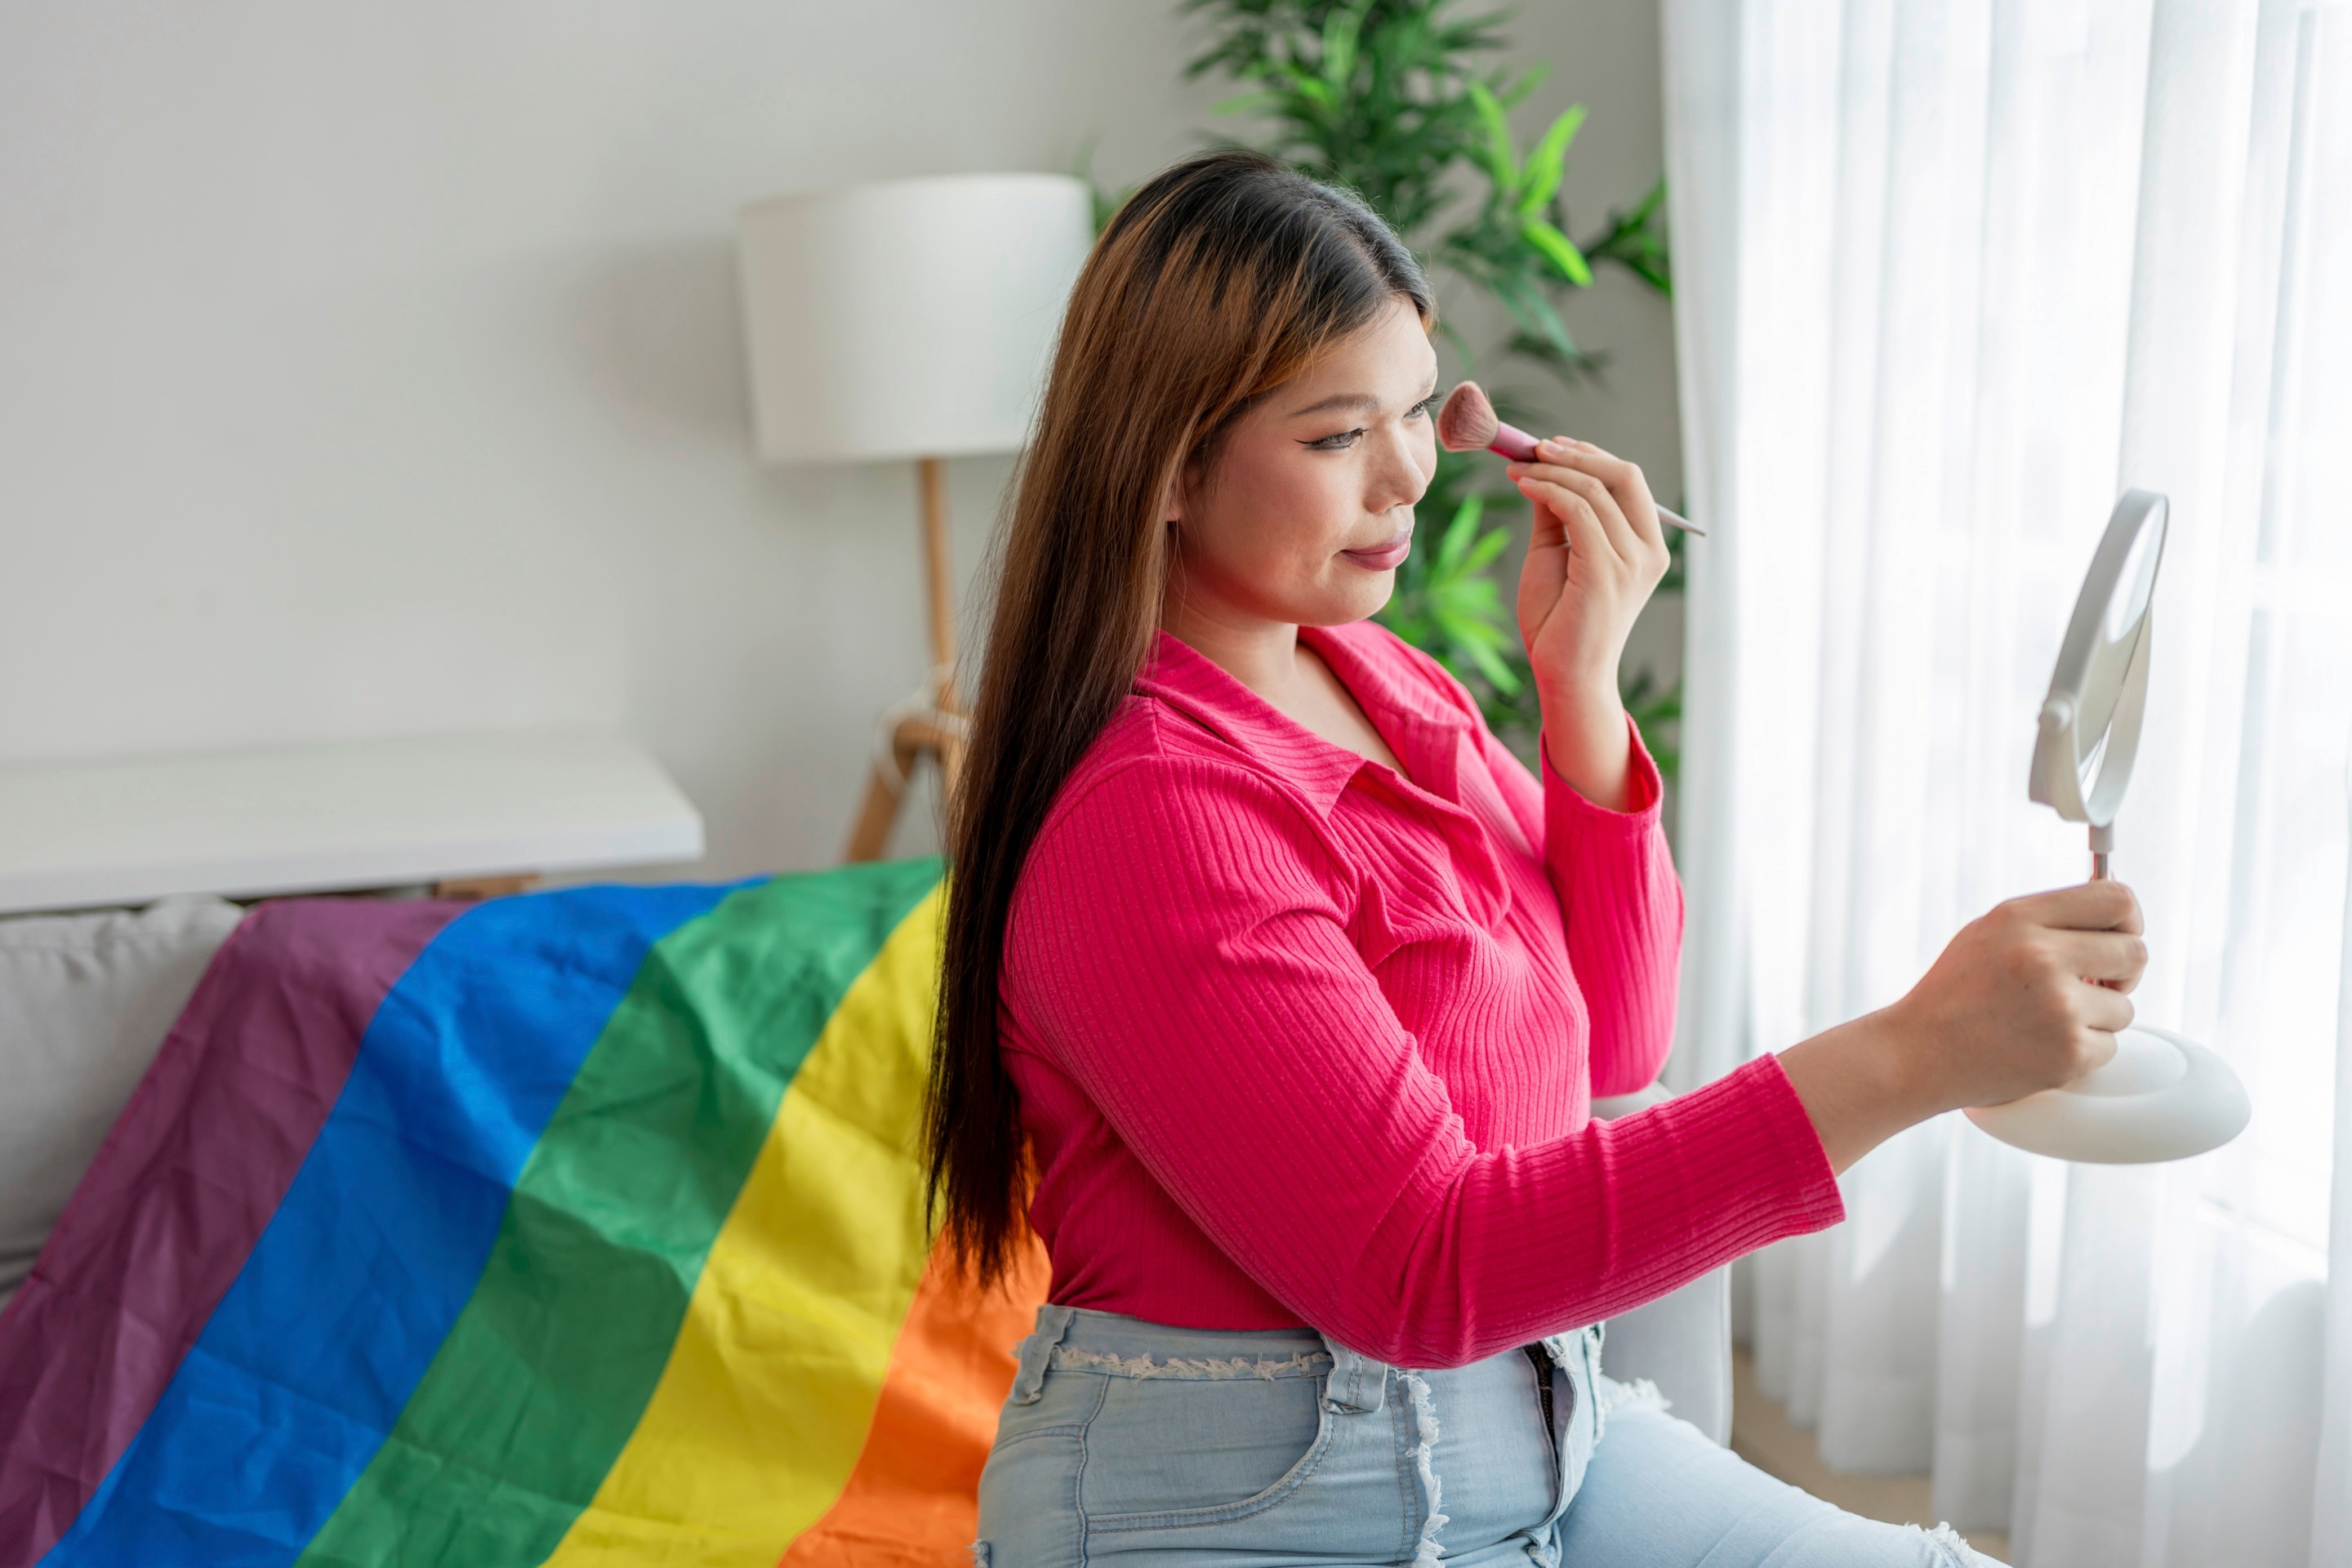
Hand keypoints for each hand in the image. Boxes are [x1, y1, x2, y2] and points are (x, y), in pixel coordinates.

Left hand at [1507, 439, 1670, 808]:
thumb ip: (1557, 513)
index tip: (1550, 446)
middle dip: (1576, 454)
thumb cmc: (1558, 620)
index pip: (1628, 480)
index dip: (1590, 455)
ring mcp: (1632, 562)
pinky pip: (1578, 512)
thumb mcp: (1557, 553)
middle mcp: (1649, 551)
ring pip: (1595, 490)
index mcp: (1646, 545)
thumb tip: (1544, 468)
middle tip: (1533, 447)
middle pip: (1623, 475)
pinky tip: (1523, 488)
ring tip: (1515, 470)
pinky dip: (1547, 491)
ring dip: (1551, 471)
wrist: (1562, 675)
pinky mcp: (1607, 572)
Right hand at [1777, 881, 2148, 1172]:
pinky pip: (2110, 1046)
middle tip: (2097, 985)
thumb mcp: (1986, 934)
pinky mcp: (2069, 1052)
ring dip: (2097, 1017)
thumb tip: (2112, 920)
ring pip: (2124, 1007)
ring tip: (2048, 1021)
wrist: (1919, 1055)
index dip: (2129, 920)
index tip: (2120, 936)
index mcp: (2019, 918)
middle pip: (2135, 952)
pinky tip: (2043, 1046)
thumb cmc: (1952, 996)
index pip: (2115, 900)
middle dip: (2122, 973)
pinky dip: (2083, 1050)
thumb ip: (2045, 920)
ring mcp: (2058, 1006)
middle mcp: (2041, 956)